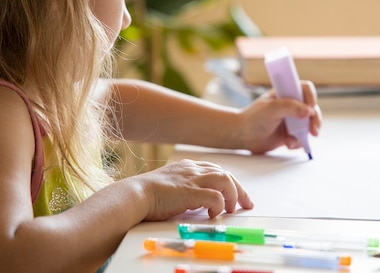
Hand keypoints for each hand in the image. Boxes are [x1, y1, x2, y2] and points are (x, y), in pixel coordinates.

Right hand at [136, 159, 252, 219]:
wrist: (133, 195)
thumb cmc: (146, 195)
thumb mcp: (169, 186)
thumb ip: (184, 188)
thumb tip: (198, 201)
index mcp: (187, 166)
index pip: (216, 170)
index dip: (229, 182)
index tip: (236, 194)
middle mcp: (192, 169)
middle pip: (225, 173)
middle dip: (238, 189)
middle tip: (246, 203)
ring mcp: (192, 179)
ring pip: (225, 180)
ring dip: (232, 195)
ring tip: (231, 209)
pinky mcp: (190, 192)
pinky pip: (215, 196)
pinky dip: (219, 205)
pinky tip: (214, 213)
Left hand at [238, 80, 321, 153]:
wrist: (243, 136)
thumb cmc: (253, 118)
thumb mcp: (270, 109)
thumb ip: (289, 107)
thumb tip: (308, 111)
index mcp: (286, 92)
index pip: (305, 89)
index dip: (311, 98)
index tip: (310, 109)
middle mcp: (292, 105)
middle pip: (312, 108)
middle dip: (315, 120)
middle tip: (313, 131)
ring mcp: (292, 119)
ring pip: (310, 124)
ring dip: (305, 134)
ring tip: (291, 141)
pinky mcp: (292, 133)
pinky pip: (303, 138)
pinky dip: (298, 142)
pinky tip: (287, 144)